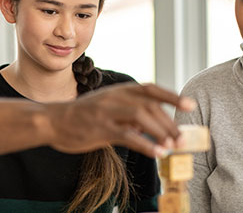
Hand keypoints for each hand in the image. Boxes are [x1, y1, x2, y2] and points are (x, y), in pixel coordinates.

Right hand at [43, 82, 194, 157]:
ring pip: (142, 117)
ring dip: (161, 132)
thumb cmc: (81, 116)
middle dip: (169, 122)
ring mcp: (107, 112)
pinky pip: (128, 136)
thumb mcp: (106, 106)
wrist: (52, 120)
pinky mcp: (100, 129)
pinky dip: (146, 145)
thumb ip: (127, 112)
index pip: (150, 89)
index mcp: (118, 91)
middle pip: (150, 106)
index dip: (171, 96)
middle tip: (182, 138)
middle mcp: (115, 98)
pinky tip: (157, 153)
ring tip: (172, 146)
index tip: (189, 105)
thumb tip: (150, 125)